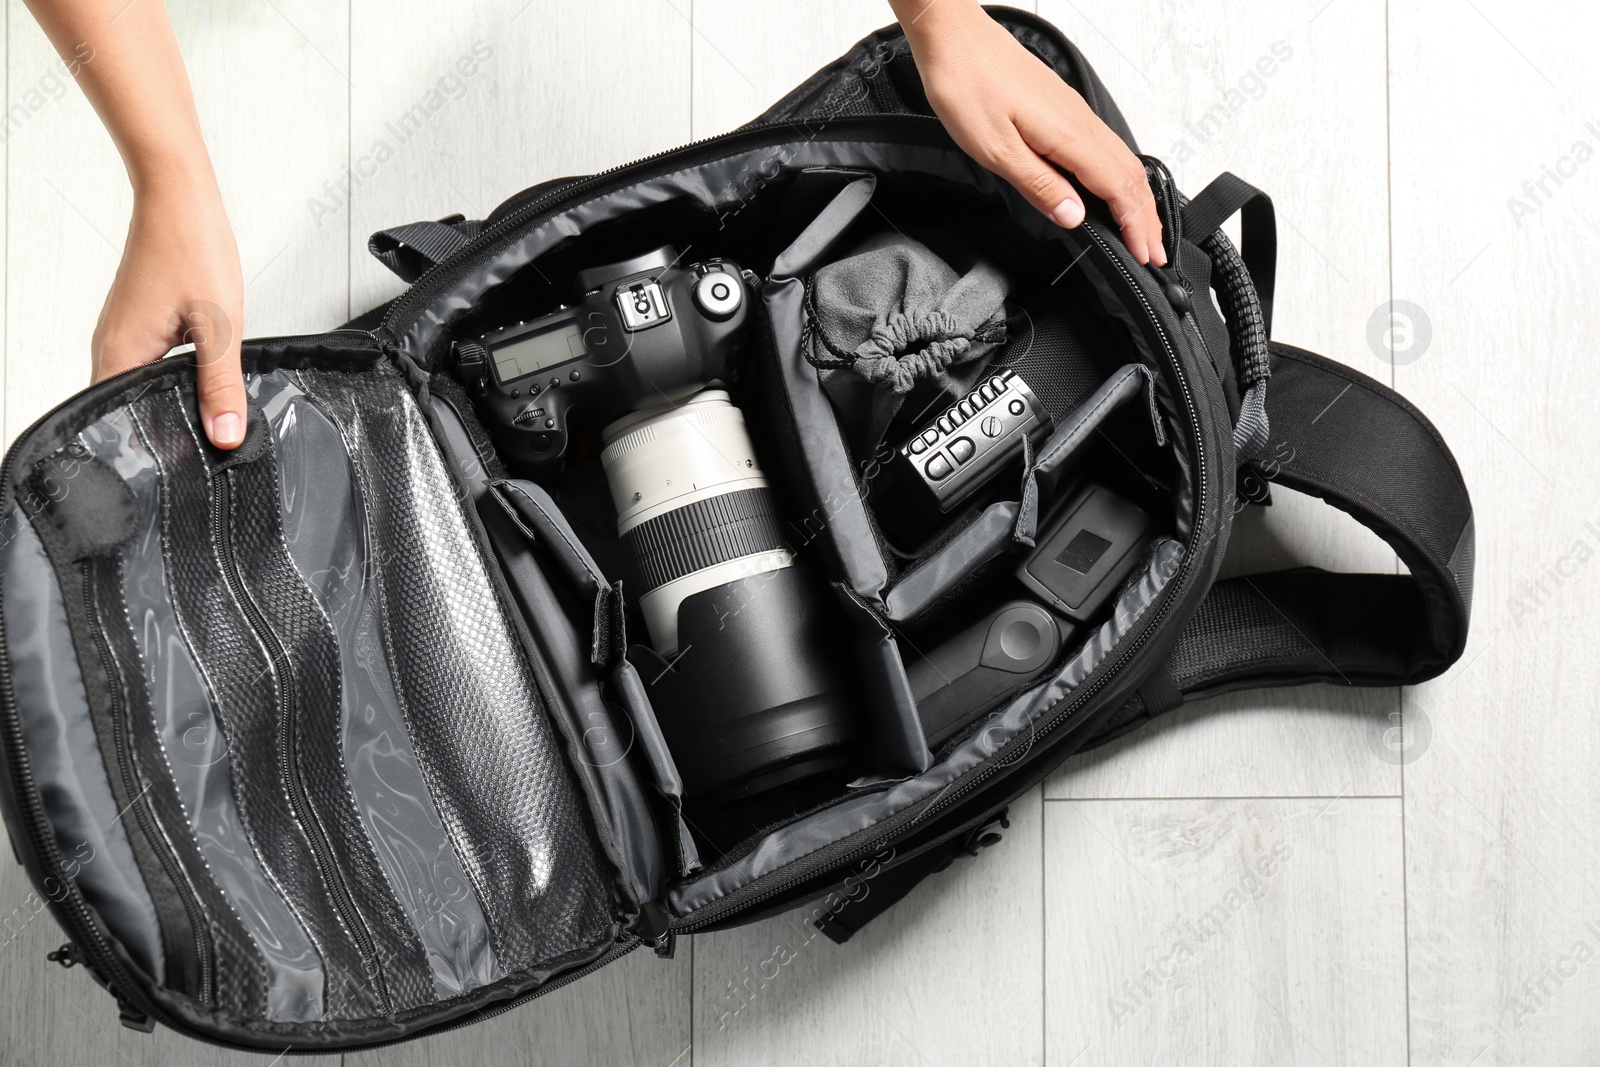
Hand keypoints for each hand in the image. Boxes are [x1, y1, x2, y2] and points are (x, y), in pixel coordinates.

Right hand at [92, 176, 246, 447]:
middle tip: (212, 432)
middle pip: (133, 407)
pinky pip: (148, 362)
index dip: (162, 443)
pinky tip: (200, 371)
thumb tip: (226, 432)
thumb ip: (221, 384)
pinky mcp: (134, 322)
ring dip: (175, 396)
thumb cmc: (191, 247)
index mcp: (121, 354)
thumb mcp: (219, 326)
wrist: (178, 198)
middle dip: (172, 424)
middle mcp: (111, 346)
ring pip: (143, 384)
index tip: (196, 451)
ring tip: (210, 406)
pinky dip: (174, 373)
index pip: (127, 423)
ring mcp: (120, 333)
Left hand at [892, 1, 1164, 265]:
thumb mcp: (996, 149)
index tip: (1145, 255)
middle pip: (1130, 176)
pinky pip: (1104, 147)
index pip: (1117, 189)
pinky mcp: (1062, 108)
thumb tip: (1074, 216)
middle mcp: (1080, 122)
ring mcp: (1074, 113)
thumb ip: (1039, 185)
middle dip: (1147, 217)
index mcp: (1068, 135)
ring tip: (1141, 228)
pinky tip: (1111, 189)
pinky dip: (1118, 176)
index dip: (1135, 226)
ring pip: (1121, 160)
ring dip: (1136, 198)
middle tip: (1154, 253)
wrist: (954, 37)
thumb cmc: (966, 85)